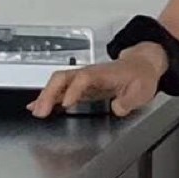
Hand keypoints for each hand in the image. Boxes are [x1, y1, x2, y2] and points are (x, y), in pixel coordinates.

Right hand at [27, 42, 167, 118]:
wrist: (142, 65)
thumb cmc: (140, 76)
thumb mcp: (142, 91)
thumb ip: (129, 100)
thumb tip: (116, 108)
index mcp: (102, 73)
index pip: (83, 79)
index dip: (73, 90)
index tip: (65, 104)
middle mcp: (89, 74)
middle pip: (63, 78)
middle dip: (49, 93)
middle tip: (41, 111)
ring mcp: (83, 79)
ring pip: (58, 83)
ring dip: (46, 96)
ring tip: (36, 112)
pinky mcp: (82, 87)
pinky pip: (61, 90)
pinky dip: (49, 98)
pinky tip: (38, 106)